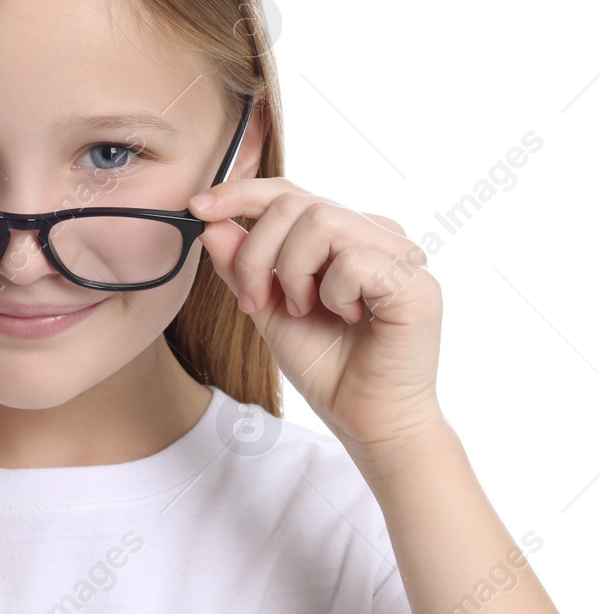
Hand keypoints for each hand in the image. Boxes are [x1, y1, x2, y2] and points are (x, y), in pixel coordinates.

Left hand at [187, 178, 445, 470]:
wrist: (365, 420)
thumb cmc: (327, 367)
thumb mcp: (268, 309)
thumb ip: (242, 266)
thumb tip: (211, 224)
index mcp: (345, 235)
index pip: (290, 193)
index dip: (240, 193)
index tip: (197, 208)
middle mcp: (376, 235)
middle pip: (295, 203)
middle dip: (257, 253)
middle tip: (255, 302)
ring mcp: (400, 254)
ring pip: (321, 220)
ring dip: (294, 272)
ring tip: (306, 310)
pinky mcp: (416, 282)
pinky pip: (352, 259)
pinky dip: (333, 294)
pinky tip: (349, 319)